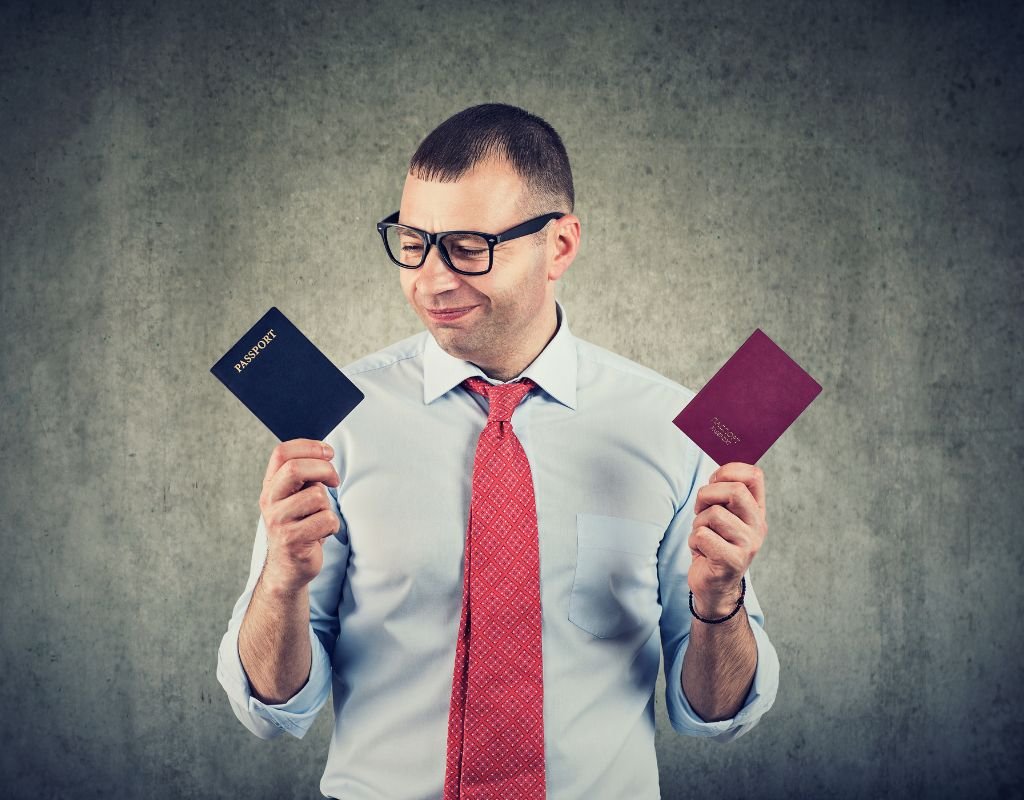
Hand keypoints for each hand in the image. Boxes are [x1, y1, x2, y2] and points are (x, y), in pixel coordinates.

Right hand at [258, 438, 340, 594]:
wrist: (287, 568)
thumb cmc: (299, 526)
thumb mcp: (295, 497)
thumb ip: (303, 476)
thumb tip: (325, 454)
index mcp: (270, 485)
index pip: (282, 452)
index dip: (309, 446)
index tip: (328, 453)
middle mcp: (269, 501)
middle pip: (295, 469)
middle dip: (324, 469)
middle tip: (334, 480)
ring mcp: (278, 521)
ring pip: (317, 496)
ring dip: (328, 506)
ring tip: (320, 517)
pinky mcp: (292, 540)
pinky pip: (326, 520)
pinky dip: (332, 525)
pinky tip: (322, 533)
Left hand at [687, 462, 767, 617]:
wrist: (714, 586)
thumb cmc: (714, 545)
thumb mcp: (722, 516)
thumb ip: (723, 495)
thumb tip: (717, 472)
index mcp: (756, 511)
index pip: (754, 476)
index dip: (729, 470)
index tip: (714, 481)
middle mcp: (757, 526)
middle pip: (735, 491)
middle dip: (707, 495)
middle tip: (700, 510)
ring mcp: (747, 545)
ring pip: (714, 514)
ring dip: (698, 523)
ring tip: (703, 536)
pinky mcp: (732, 561)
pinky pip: (702, 536)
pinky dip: (694, 541)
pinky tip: (702, 552)